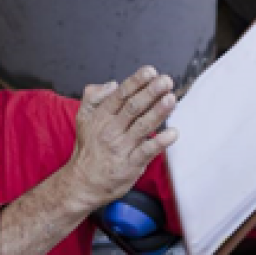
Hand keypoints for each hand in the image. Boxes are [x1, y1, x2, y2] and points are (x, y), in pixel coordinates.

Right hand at [63, 67, 178, 211]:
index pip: (120, 95)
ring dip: (158, 112)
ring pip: (142, 126)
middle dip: (150, 92)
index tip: (150, 71)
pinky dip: (160, 142)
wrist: (83, 183)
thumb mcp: (83, 119)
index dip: (136, 81)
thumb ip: (94, 98)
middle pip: (133, 107)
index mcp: (101, 117)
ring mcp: (122, 148)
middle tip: (166, 81)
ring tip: (171, 99)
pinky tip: (173, 133)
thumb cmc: (88, 149)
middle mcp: (111, 130)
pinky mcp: (131, 165)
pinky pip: (147, 152)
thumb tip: (113, 84)